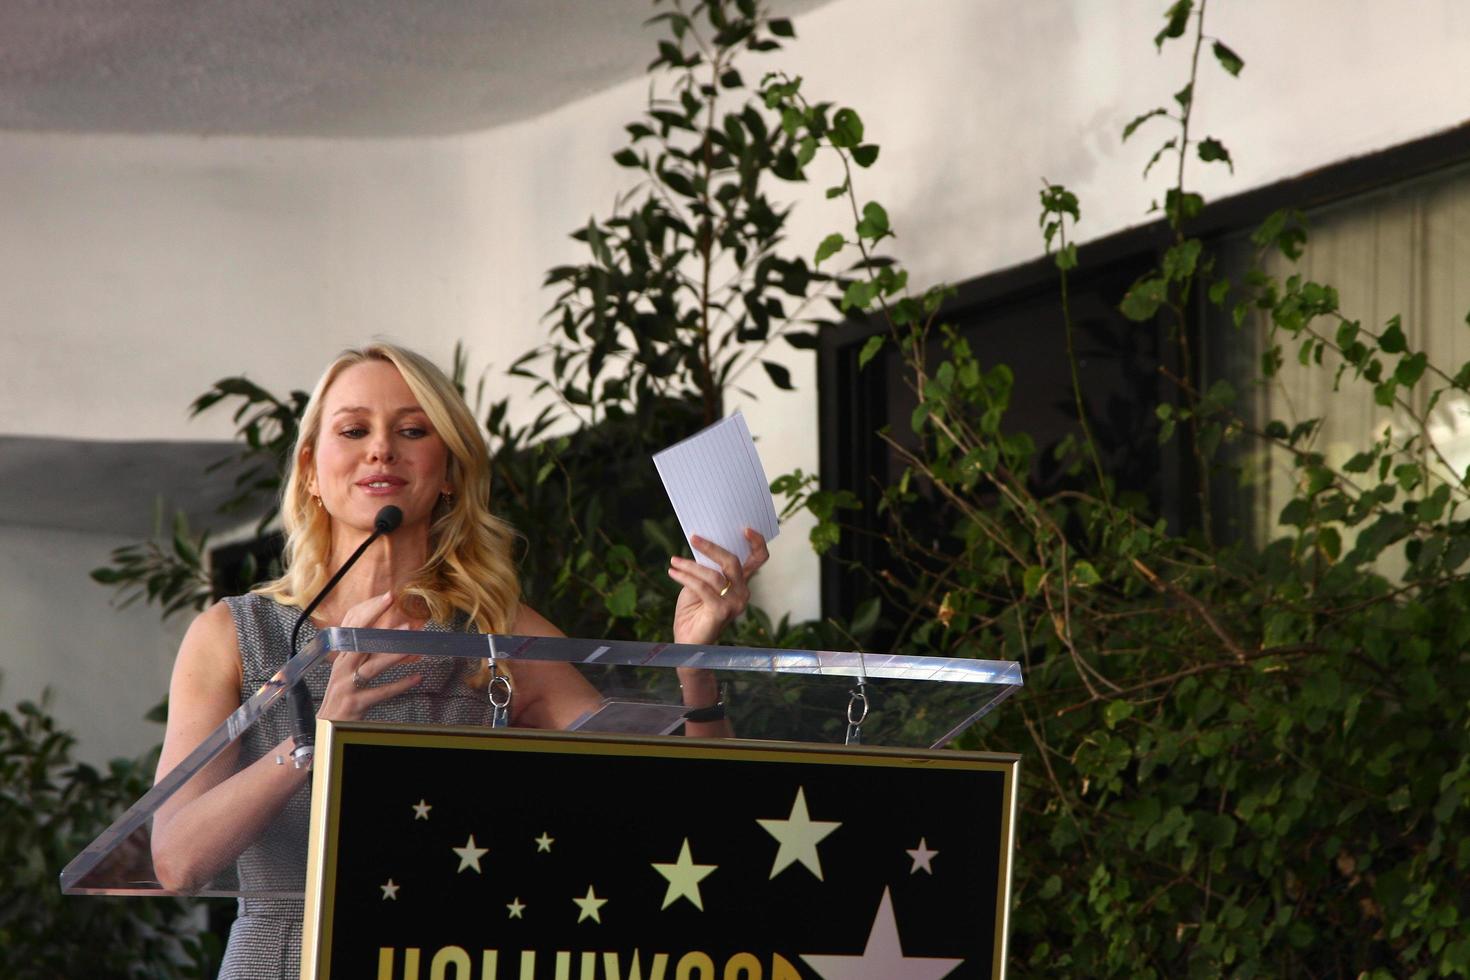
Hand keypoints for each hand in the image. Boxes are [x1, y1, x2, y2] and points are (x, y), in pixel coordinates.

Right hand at [317, 591, 422, 720]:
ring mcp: (346, 685)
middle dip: (375, 619)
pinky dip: (399, 685)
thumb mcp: (349, 670)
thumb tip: (391, 635)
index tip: (388, 596)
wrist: (325, 726)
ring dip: (392, 653)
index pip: (351, 625)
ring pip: (371, 666)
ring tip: (412, 642)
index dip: (369, 609)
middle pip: (358, 639)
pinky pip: (380, 693)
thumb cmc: (342, 695)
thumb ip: (366, 652)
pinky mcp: (355, 703)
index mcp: (341, 656)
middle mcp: (342, 667)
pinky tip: (417, 678)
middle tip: (395, 604)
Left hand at [667, 529, 768, 647]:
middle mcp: (743, 593)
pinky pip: (702, 587)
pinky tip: (673, 572)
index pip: (758, 560)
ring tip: (674, 561)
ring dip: (690, 565)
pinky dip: (685, 577)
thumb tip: (699, 542)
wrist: (687, 642)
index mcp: (741, 583)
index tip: (744, 528)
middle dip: (712, 548)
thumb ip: (706, 567)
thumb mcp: (700, 583)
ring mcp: (734, 604)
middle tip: (693, 538)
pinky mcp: (721, 612)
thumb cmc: (694, 611)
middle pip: (733, 562)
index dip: (756, 542)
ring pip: (714, 575)